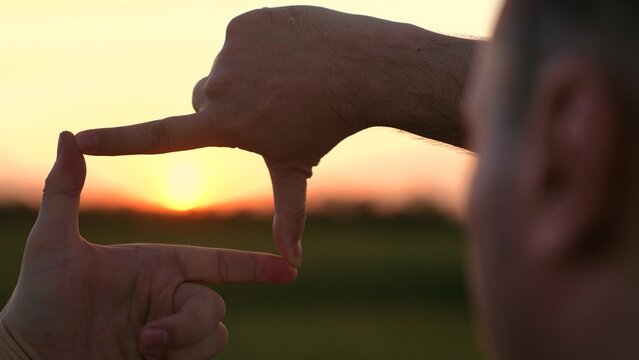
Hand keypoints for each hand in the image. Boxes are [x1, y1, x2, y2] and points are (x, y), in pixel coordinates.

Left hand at [0, 132, 296, 359]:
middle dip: (187, 325)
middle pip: (215, 306)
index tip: (288, 268)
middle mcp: (169, 297)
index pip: (218, 263)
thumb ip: (65, 190)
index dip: (254, 266)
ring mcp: (170, 332)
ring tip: (142, 348)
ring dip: (184, 345)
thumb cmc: (39, 300)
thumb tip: (67, 136)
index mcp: (158, 266)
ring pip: (215, 335)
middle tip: (147, 336)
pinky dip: (183, 359)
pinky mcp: (168, 359)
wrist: (31, 357)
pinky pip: (202, 357)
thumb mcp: (53, 244)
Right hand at [74, 6, 401, 266]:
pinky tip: (288, 57)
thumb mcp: (296, 169)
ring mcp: (229, 50)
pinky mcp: (243, 23)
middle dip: (225, 107)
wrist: (360, 69)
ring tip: (285, 82)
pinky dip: (258, 49)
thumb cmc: (327, 125)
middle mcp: (217, 86)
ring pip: (225, 69)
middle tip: (267, 108)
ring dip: (246, 76)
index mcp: (223, 124)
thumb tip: (291, 265)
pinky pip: (240, 41)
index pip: (159, 136)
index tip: (79, 139)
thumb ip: (287, 216)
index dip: (116, 141)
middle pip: (204, 99)